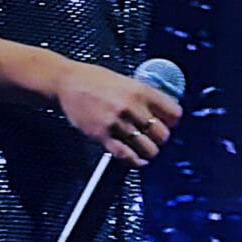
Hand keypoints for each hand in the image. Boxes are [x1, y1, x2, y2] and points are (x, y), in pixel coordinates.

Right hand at [55, 62, 181, 165]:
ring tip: (145, 150)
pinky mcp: (102, 135)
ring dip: (149, 152)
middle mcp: (131, 106)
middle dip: (161, 139)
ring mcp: (117, 122)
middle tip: (155, 139)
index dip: (173, 121)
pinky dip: (135, 161)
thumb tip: (163, 113)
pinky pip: (125, 155)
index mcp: (141, 90)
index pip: (173, 113)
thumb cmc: (95, 80)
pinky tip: (136, 160)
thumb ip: (144, 96)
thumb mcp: (126, 81)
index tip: (170, 124)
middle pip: (162, 134)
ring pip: (147, 148)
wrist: (68, 82)